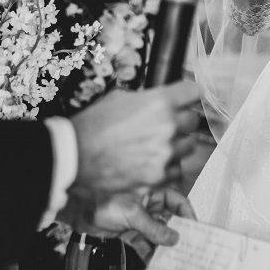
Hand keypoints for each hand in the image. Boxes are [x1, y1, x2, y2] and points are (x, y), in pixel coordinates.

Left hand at [59, 187, 195, 262]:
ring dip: (162, 247)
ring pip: (157, 234)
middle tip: (185, 251)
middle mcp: (150, 204)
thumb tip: (174, 239)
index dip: (187, 215)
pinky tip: (150, 266)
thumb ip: (154, 228)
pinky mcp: (131, 231)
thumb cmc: (106, 202)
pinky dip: (147, 253)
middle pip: (169, 220)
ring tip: (169, 263)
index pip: (177, 201)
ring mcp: (141, 218)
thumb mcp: (133, 214)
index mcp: (153, 191)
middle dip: (176, 236)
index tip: (195, 231)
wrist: (80, 213)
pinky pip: (144, 243)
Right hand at [71, 79, 200, 193]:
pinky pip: (176, 170)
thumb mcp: (121, 97)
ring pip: (188, 147)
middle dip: (182, 121)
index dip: (190, 95)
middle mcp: (168, 126)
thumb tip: (163, 101)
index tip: (188, 99)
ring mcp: (165, 154)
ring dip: (177, 145)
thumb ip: (149, 99)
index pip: (194, 92)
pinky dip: (168, 167)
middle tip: (167, 124)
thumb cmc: (95, 124)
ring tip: (158, 146)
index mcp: (160, 102)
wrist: (75, 155)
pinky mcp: (158, 177)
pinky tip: (152, 163)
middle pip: (194, 120)